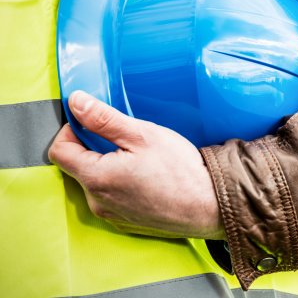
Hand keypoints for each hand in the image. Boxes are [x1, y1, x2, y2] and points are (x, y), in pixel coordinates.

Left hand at [48, 90, 223, 239]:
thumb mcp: (143, 135)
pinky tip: (148, 178)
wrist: (210, 206)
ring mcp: (111, 215)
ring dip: (110, 167)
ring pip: (97, 183)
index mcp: (96, 178)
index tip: (94, 123)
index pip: (59, 150)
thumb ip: (104, 119)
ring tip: (142, 161)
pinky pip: (113, 198)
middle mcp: (97, 201)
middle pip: (79, 166)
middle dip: (95, 149)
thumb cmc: (180, 171)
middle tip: (128, 141)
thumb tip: (76, 102)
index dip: (72, 130)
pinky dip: (123, 185)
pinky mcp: (126, 223)